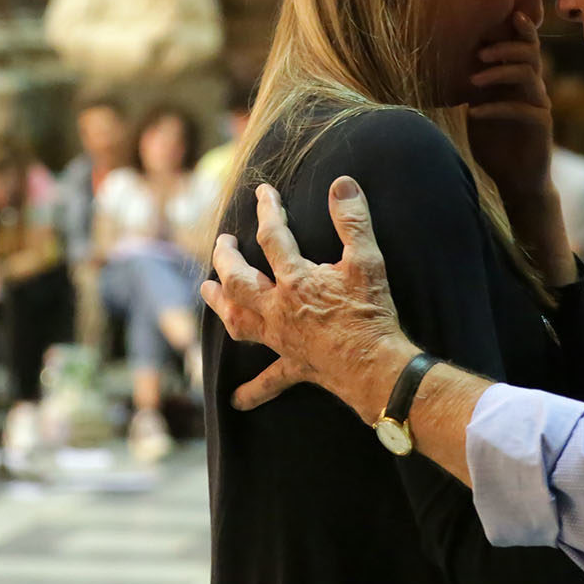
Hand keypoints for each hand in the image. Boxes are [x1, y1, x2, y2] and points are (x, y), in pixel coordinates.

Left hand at [200, 179, 416, 413]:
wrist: (376, 367)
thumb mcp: (367, 260)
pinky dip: (252, 391)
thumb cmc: (370, 314)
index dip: (267, 210)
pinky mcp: (294, 366)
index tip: (262, 192)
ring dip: (220, 305)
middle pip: (238, 280)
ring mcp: (281, 339)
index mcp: (295, 280)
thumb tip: (342, 183)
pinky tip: (236, 400)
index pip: (272, 237)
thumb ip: (353, 220)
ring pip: (238, 322)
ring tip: (207, 290)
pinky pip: (269, 381)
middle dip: (225, 258)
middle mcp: (278, 309)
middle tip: (223, 242)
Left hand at [465, 12, 552, 204]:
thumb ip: (472, 88)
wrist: (515, 180)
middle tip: (480, 52)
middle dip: (506, 47)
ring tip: (473, 79)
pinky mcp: (540, 126)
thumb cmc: (495, 144)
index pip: (524, 46)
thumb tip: (442, 63)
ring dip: (499, 73)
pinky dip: (495, 108)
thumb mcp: (478, 111)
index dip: (519, 28)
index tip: (504, 13)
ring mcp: (539, 106)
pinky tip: (472, 112)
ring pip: (528, 76)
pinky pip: (522, 109)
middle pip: (530, 54)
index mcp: (520, 81)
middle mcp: (533, 88)